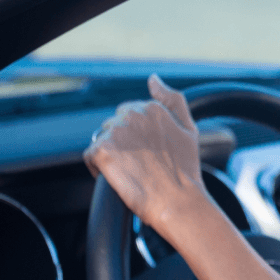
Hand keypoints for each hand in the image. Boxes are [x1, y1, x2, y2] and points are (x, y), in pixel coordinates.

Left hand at [84, 74, 204, 230]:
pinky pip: (90, 156)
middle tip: (140, 164)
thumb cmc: (185, 169)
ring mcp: (116, 132)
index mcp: (152, 107)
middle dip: (122, 143)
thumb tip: (153, 79)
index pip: (129, 114)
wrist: (178, 201)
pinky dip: (99, 168)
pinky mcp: (102, 151)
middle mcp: (132, 115)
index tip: (148, 153)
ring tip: (130, 171)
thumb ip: (172, 98)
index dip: (137, 136)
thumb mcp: (188, 128)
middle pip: (113, 125)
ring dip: (111, 154)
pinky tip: (117, 178)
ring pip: (102, 139)